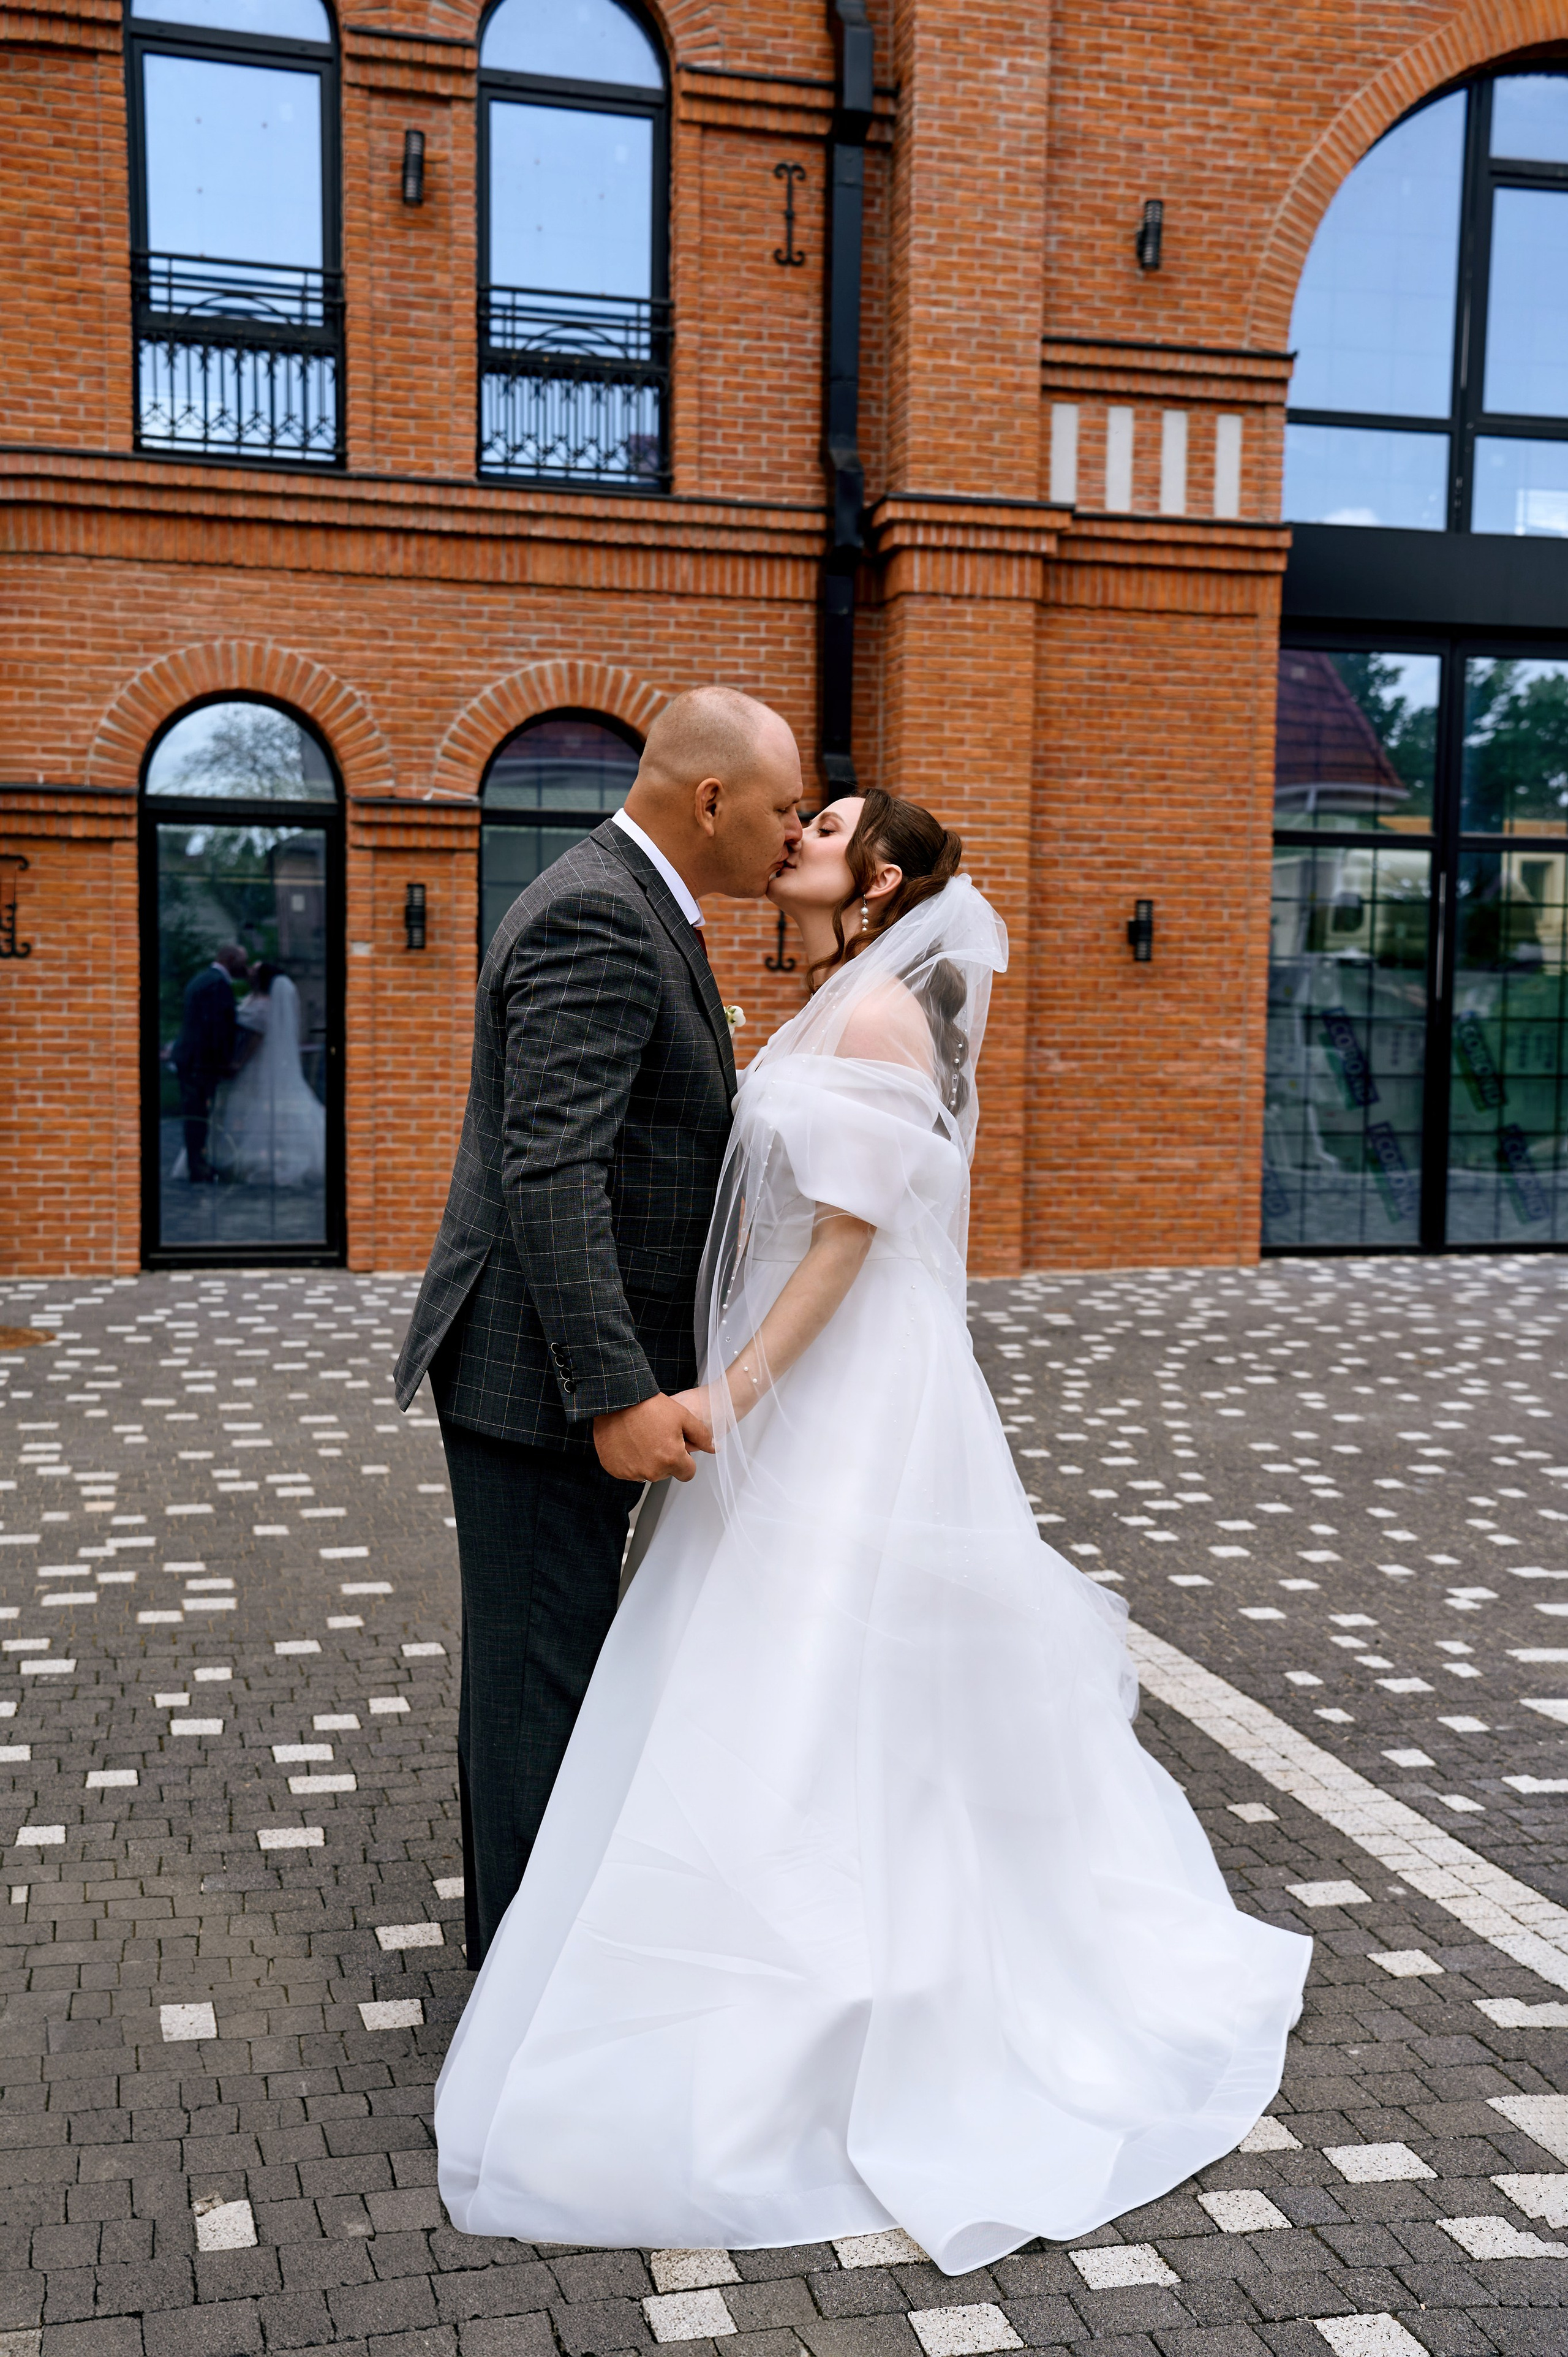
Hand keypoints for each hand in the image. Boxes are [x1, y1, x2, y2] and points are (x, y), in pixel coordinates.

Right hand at [593, 1391, 714, 1482]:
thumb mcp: (683, 1416)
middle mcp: (652, 1471)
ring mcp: (631, 1472)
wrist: (617, 1401)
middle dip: (666, 1458)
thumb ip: (702, 1435)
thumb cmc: (650, 1406)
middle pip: (667, 1472)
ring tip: (643, 1437)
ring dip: (648, 1460)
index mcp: (671, 1459)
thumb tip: (713, 1448)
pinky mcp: (615, 1470)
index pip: (687, 1473)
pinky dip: (630, 1460)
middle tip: (658, 1436)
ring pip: (647, 1472)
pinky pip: (628, 1470)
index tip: (678, 1447)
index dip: (685, 1459)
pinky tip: (629, 1442)